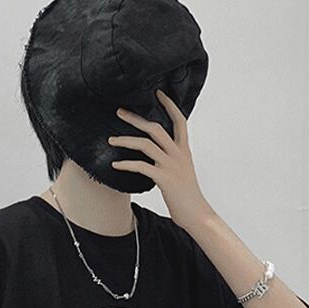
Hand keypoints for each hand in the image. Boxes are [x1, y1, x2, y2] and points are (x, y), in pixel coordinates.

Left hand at [109, 89, 214, 227]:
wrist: (197, 215)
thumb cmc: (188, 196)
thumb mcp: (182, 172)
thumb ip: (171, 161)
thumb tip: (156, 156)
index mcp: (184, 151)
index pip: (179, 120)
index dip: (169, 105)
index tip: (158, 92)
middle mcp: (178, 154)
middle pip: (156, 128)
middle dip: (136, 118)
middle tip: (119, 112)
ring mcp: (171, 166)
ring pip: (146, 144)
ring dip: (126, 140)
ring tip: (111, 139)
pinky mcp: (164, 179)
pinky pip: (141, 166)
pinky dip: (126, 164)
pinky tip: (116, 164)